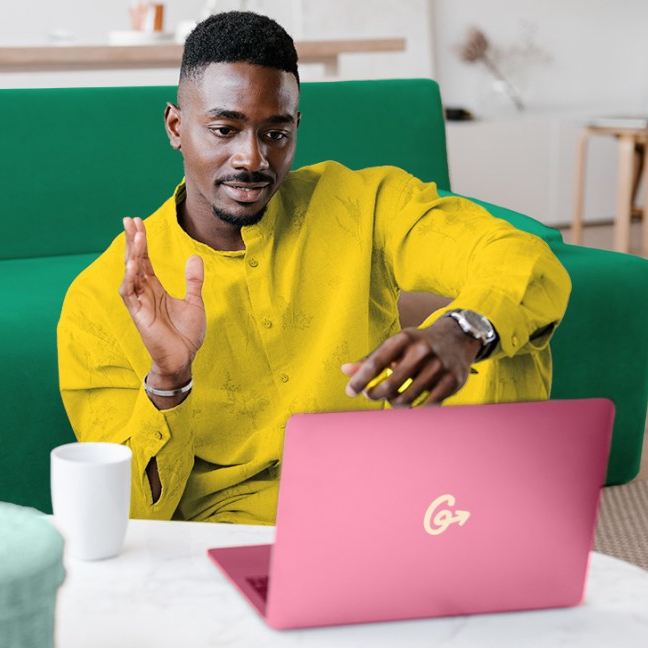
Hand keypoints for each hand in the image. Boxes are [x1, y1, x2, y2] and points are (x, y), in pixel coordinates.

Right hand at [119, 217, 205, 384]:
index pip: (145, 260)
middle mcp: (144, 293)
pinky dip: (129, 278)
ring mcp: (139, 303)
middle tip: (128, 219)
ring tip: (135, 235)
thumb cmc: (186, 334)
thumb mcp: (194, 302)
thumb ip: (193, 280)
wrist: (184, 358)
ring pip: (130, 273)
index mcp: (156, 289)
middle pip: (135, 261)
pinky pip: (129, 293)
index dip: (142, 242)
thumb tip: (195, 257)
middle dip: (132, 241)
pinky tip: (133, 264)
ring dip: (132, 254)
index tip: (138, 222)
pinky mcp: (138, 315)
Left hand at [341, 317, 481, 406]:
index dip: (360, 379)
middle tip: (370, 395)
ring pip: (407, 398)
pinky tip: (410, 404)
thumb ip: (371, 358)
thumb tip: (345, 370)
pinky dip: (415, 408)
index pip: (376, 362)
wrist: (458, 338)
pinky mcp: (452, 381)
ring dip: (394, 404)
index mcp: (405, 338)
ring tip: (391, 399)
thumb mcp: (396, 344)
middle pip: (390, 385)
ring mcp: (439, 366)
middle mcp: (422, 350)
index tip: (350, 391)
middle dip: (375, 394)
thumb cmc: (418, 344)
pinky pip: (427, 405)